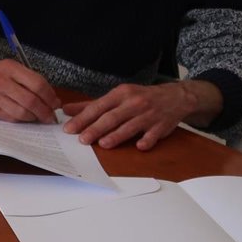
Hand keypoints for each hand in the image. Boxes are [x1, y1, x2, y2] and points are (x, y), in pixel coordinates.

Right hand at [0, 57, 61, 122]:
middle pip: (31, 100)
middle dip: (45, 111)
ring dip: (34, 117)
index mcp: (10, 68)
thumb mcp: (9, 67)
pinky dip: (22, 120)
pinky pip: (11, 118)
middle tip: (51, 117)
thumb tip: (52, 98)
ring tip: (39, 118)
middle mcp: (2, 81)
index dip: (50, 96)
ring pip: (22, 112)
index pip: (37, 84)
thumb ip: (28, 79)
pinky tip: (25, 117)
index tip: (56, 104)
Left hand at [62, 80, 222, 150]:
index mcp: (121, 94)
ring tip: (103, 144)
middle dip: (96, 128)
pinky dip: (146, 140)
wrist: (175, 97)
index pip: (98, 106)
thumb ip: (91, 105)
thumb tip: (66, 110)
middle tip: (82, 139)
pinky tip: (138, 146)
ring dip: (117, 135)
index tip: (69, 128)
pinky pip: (153, 135)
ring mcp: (148, 115)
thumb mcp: (117, 96)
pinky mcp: (161, 126)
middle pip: (112, 117)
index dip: (83, 118)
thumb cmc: (140, 97)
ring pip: (130, 126)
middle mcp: (134, 103)